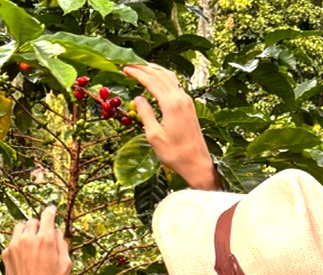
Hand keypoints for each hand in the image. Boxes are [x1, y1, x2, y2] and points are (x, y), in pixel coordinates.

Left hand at [2, 205, 71, 274]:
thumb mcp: (65, 265)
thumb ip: (62, 244)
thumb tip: (56, 231)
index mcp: (45, 239)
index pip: (47, 215)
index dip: (51, 211)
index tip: (52, 210)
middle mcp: (28, 238)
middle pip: (33, 221)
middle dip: (39, 225)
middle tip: (43, 235)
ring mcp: (14, 245)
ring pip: (20, 227)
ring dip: (27, 231)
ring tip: (32, 242)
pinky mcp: (6, 253)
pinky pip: (13, 241)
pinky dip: (19, 243)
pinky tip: (24, 256)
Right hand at [123, 63, 218, 189]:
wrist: (197, 162)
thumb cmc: (174, 153)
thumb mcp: (154, 136)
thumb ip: (146, 114)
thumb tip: (138, 98)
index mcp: (171, 105)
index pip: (152, 82)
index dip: (137, 73)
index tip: (125, 69)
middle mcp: (181, 98)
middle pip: (162, 75)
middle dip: (145, 68)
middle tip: (130, 64)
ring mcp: (187, 101)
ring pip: (170, 77)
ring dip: (156, 70)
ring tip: (142, 67)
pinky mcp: (189, 106)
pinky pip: (175, 85)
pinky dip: (164, 78)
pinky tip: (158, 80)